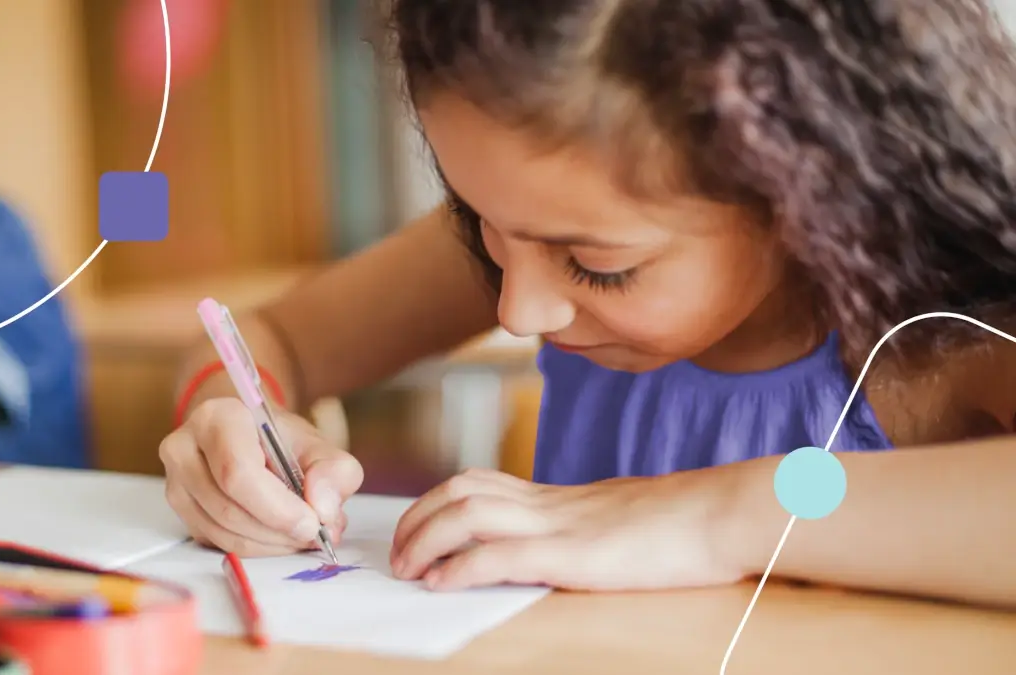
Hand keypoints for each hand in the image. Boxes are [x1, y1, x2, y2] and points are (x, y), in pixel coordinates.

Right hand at [160, 398, 363, 556]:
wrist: (251, 439)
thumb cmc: (281, 441)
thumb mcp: (318, 446)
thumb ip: (334, 472)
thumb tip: (324, 509)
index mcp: (217, 418)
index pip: (238, 471)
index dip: (276, 507)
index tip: (312, 523)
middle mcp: (185, 448)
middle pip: (228, 507)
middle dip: (278, 530)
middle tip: (314, 534)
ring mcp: (176, 482)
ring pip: (223, 531)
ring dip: (270, 544)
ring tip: (301, 534)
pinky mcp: (181, 511)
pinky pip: (217, 542)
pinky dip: (255, 548)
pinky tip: (278, 536)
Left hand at [389, 468, 748, 591]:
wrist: (724, 512)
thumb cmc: (684, 523)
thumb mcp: (619, 519)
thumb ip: (584, 526)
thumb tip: (566, 545)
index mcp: (558, 497)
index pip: (480, 483)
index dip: (437, 503)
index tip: (417, 530)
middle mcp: (550, 504)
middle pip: (461, 491)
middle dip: (417, 520)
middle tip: (398, 555)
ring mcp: (560, 525)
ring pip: (468, 514)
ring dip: (425, 541)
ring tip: (407, 570)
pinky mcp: (574, 554)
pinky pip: (501, 553)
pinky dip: (462, 567)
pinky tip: (441, 584)